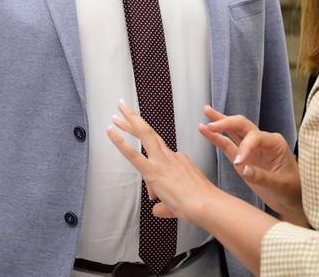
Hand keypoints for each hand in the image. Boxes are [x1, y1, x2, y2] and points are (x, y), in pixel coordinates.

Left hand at [107, 100, 224, 225]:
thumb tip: (157, 210)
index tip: (150, 184)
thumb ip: (165, 207)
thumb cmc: (200, 206)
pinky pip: (133, 153)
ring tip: (118, 111)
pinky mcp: (154, 171)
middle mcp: (171, 156)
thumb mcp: (180, 204)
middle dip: (136, 120)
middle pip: (150, 134)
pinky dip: (120, 142)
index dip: (149, 167)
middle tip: (124, 108)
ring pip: (144, 134)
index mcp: (179, 160)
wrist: (207, 205)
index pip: (159, 157)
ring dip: (130, 122)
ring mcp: (162, 161)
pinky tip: (111, 132)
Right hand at [198, 106, 303, 222]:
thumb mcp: (280, 186)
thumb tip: (242, 168)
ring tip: (206, 110)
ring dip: (220, 121)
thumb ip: (261, 176)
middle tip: (211, 124)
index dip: (244, 148)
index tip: (238, 165)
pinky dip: (217, 138)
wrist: (293, 201)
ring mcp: (252, 148)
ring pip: (234, 130)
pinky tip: (206, 131)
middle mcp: (263, 141)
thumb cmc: (292, 191)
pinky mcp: (244, 158)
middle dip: (226, 122)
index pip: (254, 137)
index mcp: (275, 143)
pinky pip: (228, 145)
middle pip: (242, 125)